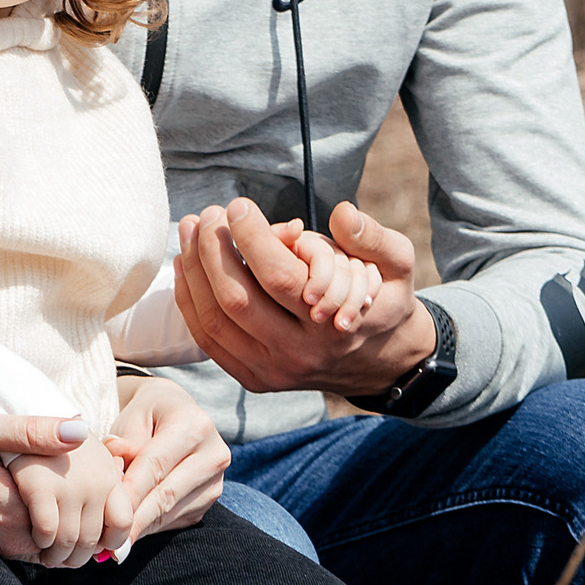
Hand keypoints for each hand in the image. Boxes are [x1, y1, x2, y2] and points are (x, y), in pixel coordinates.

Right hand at [0, 404, 86, 562]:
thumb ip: (28, 431)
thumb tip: (79, 430)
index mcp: (12, 513)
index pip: (81, 514)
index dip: (98, 485)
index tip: (102, 455)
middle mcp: (7, 538)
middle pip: (74, 531)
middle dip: (91, 503)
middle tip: (97, 461)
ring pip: (55, 536)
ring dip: (72, 509)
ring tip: (74, 469)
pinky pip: (34, 535)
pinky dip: (50, 514)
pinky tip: (44, 480)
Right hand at [9, 436, 134, 568]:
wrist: (9, 408)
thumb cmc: (43, 439)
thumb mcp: (77, 449)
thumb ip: (99, 473)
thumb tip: (118, 494)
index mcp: (107, 473)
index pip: (122, 523)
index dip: (109, 543)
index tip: (92, 546)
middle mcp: (94, 480)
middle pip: (93, 540)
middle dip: (78, 556)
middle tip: (65, 557)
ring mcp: (69, 483)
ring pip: (70, 541)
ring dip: (58, 555)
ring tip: (49, 554)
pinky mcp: (40, 485)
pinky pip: (48, 532)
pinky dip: (41, 542)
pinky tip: (34, 537)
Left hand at [104, 377, 228, 539]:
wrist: (177, 412)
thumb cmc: (146, 415)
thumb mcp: (130, 420)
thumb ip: (121, 449)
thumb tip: (116, 487)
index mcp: (195, 425)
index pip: (156, 466)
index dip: (129, 493)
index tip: (105, 515)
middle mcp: (214, 454)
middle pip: (166, 494)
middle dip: (133, 519)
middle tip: (106, 541)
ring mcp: (216, 480)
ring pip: (170, 512)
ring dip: (140, 527)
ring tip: (112, 542)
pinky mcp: (209, 499)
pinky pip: (175, 519)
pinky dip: (150, 526)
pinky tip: (129, 530)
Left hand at [171, 199, 435, 397]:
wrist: (381, 362)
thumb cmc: (383, 300)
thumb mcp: (398, 265)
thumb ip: (374, 237)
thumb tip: (342, 213)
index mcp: (333, 325)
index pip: (279, 277)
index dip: (252, 237)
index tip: (238, 206)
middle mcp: (300, 354)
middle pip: (238, 300)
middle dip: (213, 251)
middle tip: (208, 214)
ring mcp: (272, 372)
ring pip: (215, 321)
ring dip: (194, 271)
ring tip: (189, 229)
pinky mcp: (253, 379)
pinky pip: (208, 340)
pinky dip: (190, 300)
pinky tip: (186, 264)